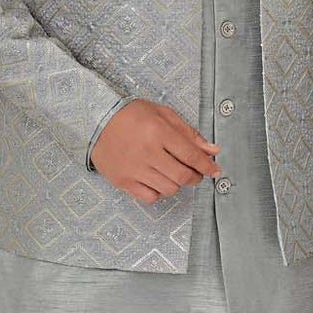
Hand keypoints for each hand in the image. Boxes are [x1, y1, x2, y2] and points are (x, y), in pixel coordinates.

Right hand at [88, 99, 220, 204]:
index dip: (207, 165)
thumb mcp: (163, 114)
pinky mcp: (124, 182)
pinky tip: (157, 180)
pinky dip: (159, 192)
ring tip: (173, 173)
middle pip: (182, 176)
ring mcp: (134, 170)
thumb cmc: (131, 115)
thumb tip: (212, 150)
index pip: (191, 155)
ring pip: (169, 189)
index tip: (215, 170)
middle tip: (196, 173)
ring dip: (177, 184)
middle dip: (195, 176)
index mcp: (159, 132)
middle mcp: (147, 153)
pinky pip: (150, 197)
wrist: (97, 121)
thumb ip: (189, 133)